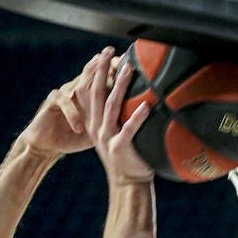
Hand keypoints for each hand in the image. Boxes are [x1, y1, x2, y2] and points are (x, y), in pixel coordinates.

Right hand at [19, 52, 121, 156]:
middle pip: (91, 74)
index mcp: (88, 96)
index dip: (113, 71)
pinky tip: (80, 125)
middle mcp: (76, 91)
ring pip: (80, 84)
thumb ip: (112, 120)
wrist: (47, 145)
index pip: (102, 79)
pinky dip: (73, 114)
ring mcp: (64, 95)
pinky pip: (65, 103)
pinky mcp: (52, 103)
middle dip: (103, 65)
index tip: (128, 65)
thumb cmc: (74, 138)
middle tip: (115, 56)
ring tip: (103, 71)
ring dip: (91, 77)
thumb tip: (135, 120)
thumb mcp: (97, 128)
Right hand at [78, 46, 153, 185]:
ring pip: (110, 107)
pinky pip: (128, 130)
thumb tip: (137, 96)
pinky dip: (137, 118)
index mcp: (95, 122)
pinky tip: (147, 106)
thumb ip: (119, 117)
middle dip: (101, 70)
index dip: (95, 72)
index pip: (90, 91)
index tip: (104, 54)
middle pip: (95, 92)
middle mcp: (97, 126)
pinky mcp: (118, 149)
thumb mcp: (117, 135)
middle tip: (109, 51)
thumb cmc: (126, 159)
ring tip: (128, 69)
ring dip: (119, 86)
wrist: (125, 185)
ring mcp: (106, 137)